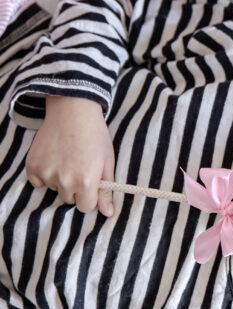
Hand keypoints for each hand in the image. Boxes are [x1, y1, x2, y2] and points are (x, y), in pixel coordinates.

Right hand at [26, 96, 114, 216]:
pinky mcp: (32, 166)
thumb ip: (106, 190)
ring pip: (54, 189)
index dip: (90, 196)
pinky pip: (38, 182)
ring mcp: (47, 174)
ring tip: (67, 158)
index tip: (91, 184)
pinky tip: (54, 157)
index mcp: (86, 181)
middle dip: (75, 188)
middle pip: (69, 200)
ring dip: (60, 180)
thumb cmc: (95, 135)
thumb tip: (108, 214)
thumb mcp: (107, 161)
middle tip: (79, 166)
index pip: (86, 207)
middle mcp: (65, 181)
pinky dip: (44, 173)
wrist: (73, 111)